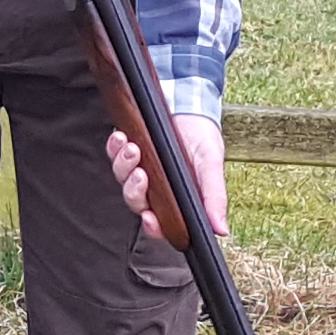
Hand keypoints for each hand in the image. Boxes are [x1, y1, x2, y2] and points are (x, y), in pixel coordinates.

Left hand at [108, 112, 226, 248]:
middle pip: (136, 202)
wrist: (191, 104)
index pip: (159, 223)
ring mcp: (139, 167)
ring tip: (134, 148)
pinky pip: (114, 153)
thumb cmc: (203, 137)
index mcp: (175, 198)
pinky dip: (115, 147)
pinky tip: (122, 137)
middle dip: (135, 190)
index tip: (150, 218)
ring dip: (124, 166)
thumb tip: (222, 230)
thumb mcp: (211, 165)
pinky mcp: (127, 149)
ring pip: (122, 178)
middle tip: (142, 173)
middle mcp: (154, 187)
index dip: (152, 226)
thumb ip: (214, 196)